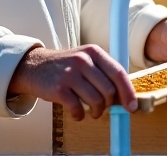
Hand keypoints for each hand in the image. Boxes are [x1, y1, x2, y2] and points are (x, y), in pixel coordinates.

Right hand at [8, 45, 136, 120]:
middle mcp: (83, 60)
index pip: (118, 72)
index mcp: (94, 52)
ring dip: (96, 112)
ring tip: (91, 111)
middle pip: (108, 90)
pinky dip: (79, 115)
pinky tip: (76, 113)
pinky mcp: (58, 88)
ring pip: (95, 101)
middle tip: (102, 108)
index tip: (132, 107)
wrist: (34, 66)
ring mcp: (70, 74)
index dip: (128, 92)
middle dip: (108, 104)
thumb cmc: (66, 67)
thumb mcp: (86, 61)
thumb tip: (125, 97)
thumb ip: (104, 74)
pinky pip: (77, 109)